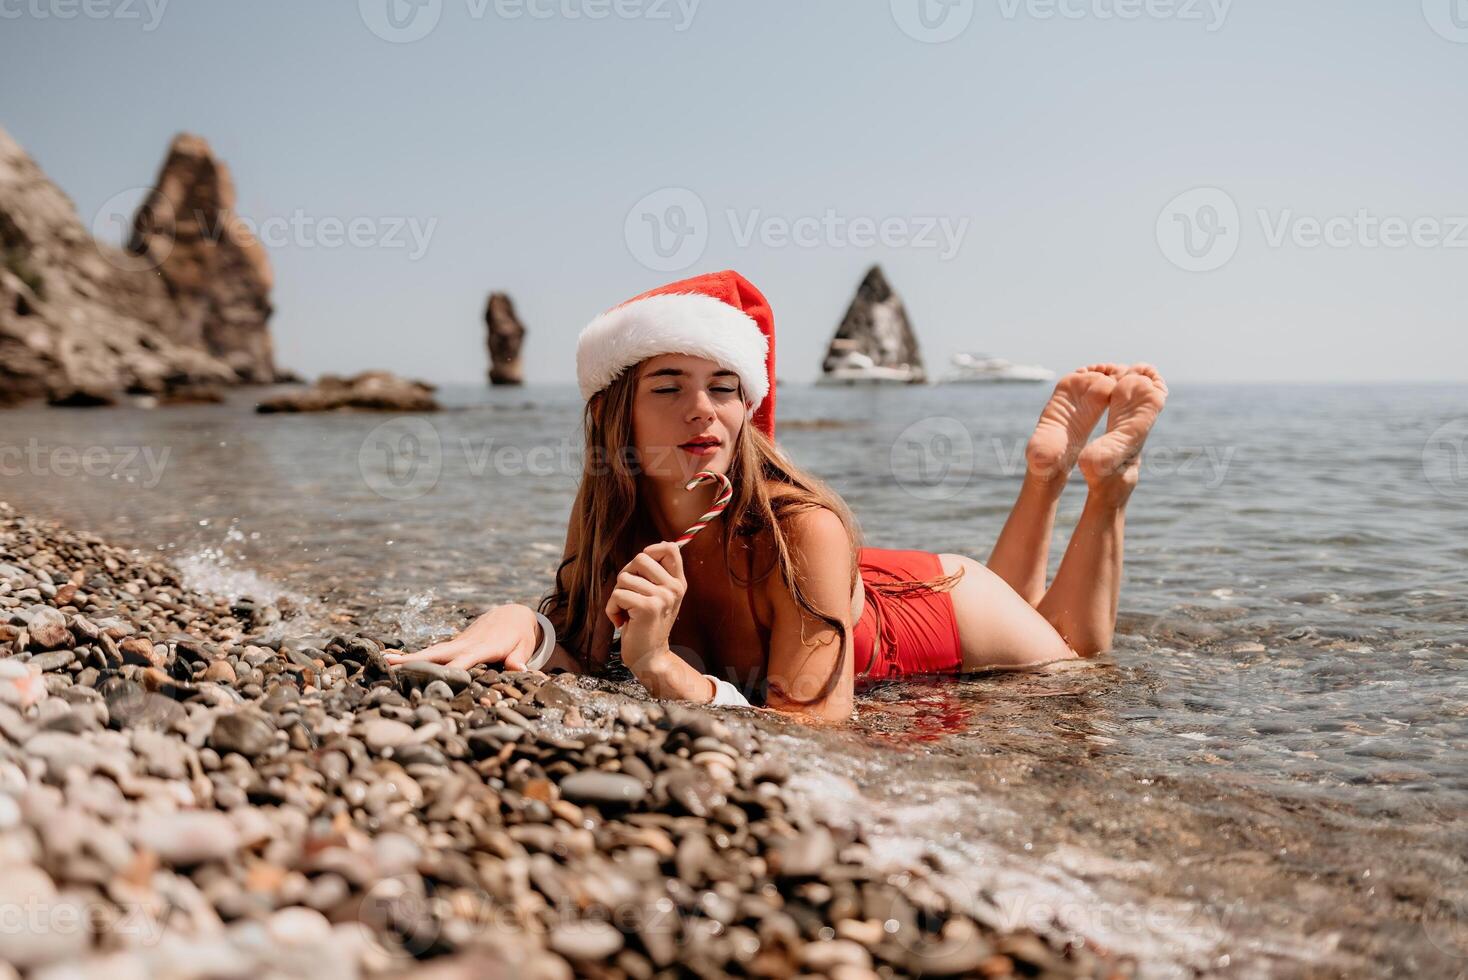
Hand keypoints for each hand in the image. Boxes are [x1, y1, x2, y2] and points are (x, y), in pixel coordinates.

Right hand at [384, 603, 540, 670]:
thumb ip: (519, 658)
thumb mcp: (523, 646)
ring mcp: (457, 643)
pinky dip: (414, 657)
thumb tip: (521, 670)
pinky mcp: (454, 645)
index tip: (434, 684)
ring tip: (384, 661)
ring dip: (408, 657)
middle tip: (389, 664)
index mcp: (482, 647)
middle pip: (437, 653)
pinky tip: (393, 661)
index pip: (463, 662)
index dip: (450, 673)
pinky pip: (433, 652)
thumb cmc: (519, 635)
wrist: (512, 614)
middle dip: (415, 659)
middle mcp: (465, 644)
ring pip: (431, 651)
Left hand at [606, 541, 685, 667]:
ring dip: (617, 595)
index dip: (651, 550)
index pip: (671, 549)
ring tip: (626, 611)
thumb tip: (648, 550)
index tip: (641, 567)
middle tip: (629, 594)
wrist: (649, 657)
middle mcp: (673, 588)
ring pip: (624, 578)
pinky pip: (618, 594)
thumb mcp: (659, 597)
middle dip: (626, 574)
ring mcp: (662, 597)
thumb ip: (656, 575)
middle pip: (640, 558)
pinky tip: (621, 621)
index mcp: (678, 583)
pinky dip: (612, 609)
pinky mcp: (647, 608)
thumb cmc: (647, 625)